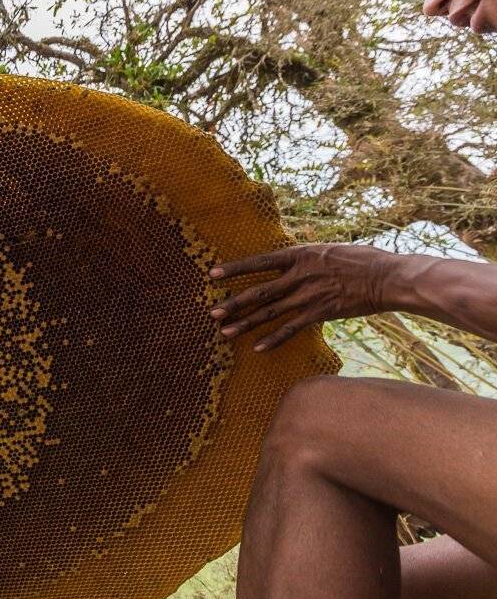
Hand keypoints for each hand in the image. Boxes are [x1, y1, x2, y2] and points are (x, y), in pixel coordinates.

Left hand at [209, 243, 397, 350]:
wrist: (387, 277)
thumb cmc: (360, 260)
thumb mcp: (326, 250)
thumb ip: (304, 259)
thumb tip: (288, 263)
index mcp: (300, 254)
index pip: (260, 261)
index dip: (235, 268)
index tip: (212, 274)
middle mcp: (300, 275)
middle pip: (260, 291)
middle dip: (234, 303)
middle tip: (212, 313)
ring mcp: (309, 295)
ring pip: (271, 312)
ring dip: (246, 323)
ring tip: (224, 332)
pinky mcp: (320, 313)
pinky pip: (292, 328)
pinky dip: (274, 338)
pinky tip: (257, 347)